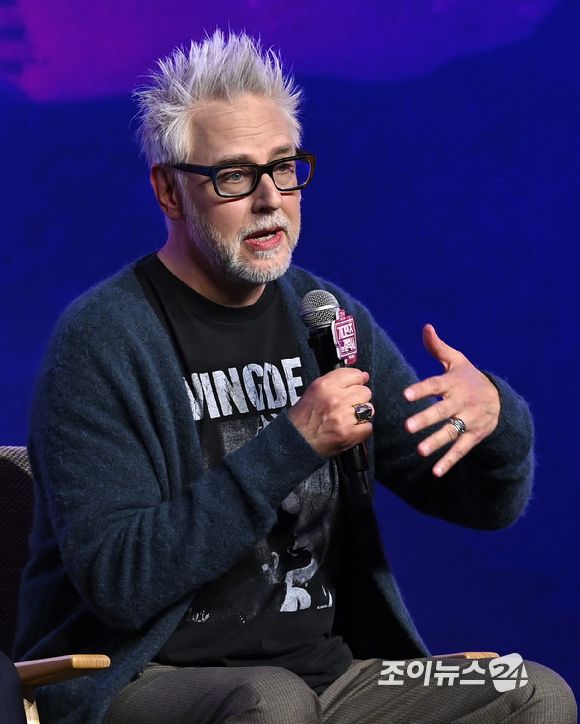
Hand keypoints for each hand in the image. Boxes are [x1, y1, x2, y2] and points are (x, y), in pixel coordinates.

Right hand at [288, 368, 372, 456]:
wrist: (296, 440)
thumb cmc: (304, 416)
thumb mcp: (315, 390)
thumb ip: (338, 380)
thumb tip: (363, 376)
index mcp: (325, 385)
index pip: (355, 375)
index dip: (356, 381)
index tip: (354, 387)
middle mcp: (335, 399)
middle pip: (365, 392)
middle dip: (358, 399)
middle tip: (347, 406)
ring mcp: (343, 417)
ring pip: (369, 409)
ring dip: (361, 414)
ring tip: (348, 418)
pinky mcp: (349, 434)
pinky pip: (368, 426)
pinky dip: (361, 428)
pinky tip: (350, 428)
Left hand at [403, 324, 499, 476]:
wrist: (500, 399)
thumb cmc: (469, 378)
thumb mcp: (457, 361)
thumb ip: (438, 348)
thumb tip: (426, 327)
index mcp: (454, 383)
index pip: (436, 385)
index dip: (421, 390)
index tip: (406, 395)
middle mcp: (462, 402)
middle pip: (442, 412)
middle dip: (426, 419)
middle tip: (407, 427)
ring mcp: (469, 420)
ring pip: (451, 432)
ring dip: (436, 442)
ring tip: (420, 451)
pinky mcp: (474, 436)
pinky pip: (461, 450)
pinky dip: (449, 461)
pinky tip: (436, 471)